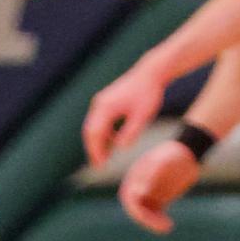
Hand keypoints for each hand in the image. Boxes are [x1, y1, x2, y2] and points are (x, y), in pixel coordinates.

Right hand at [82, 51, 167, 167]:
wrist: (149, 73)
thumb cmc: (148, 94)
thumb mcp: (143, 116)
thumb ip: (131, 132)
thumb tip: (120, 149)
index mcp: (106, 107)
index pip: (95, 134)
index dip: (96, 151)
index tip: (100, 166)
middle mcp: (99, 104)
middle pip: (90, 131)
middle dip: (93, 150)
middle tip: (98, 166)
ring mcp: (101, 102)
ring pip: (93, 127)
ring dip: (98, 143)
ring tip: (104, 159)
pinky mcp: (105, 102)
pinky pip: (99, 122)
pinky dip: (103, 134)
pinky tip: (113, 143)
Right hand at [117, 139, 199, 234]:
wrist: (187, 153)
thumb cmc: (175, 155)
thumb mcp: (165, 162)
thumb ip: (152, 174)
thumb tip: (140, 192)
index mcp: (135, 177)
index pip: (130, 197)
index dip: (136, 209)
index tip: (147, 216)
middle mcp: (138, 187)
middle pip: (135, 209)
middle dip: (146, 220)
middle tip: (161, 226)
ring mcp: (147, 194)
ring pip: (144, 214)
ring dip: (152, 223)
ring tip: (167, 227)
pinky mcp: (157, 200)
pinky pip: (154, 215)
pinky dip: (158, 221)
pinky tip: (168, 224)